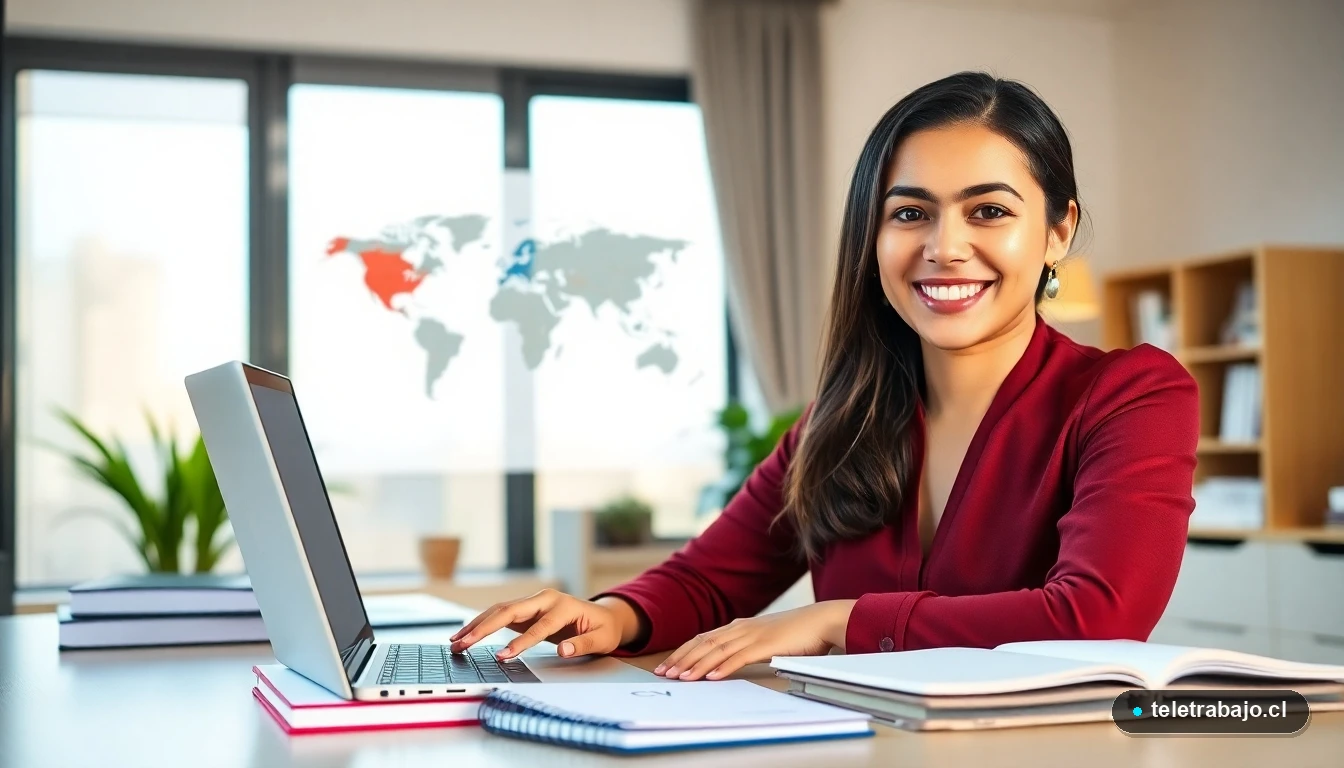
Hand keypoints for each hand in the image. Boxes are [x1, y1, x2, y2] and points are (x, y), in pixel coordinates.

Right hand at [449, 589, 638, 660]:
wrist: (602, 616)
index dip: (521, 642)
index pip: (539, 625)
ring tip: (457, 641)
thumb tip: (564, 650)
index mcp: (563, 605)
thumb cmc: (602, 628)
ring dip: (477, 625)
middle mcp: (545, 598)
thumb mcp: (601, 639)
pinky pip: (500, 615)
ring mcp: (533, 602)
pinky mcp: (525, 610)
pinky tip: (466, 634)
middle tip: (463, 644)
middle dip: (484, 628)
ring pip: (500, 610)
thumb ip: (583, 645)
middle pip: (510, 610)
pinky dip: (482, 624)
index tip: (504, 656)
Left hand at [655, 600, 855, 680]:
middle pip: (704, 643)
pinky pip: (740, 657)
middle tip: (664, 673)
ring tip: (680, 678)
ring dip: (696, 665)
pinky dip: (723, 667)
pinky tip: (711, 677)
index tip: (668, 664)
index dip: (684, 651)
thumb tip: (731, 662)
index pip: (704, 639)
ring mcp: (753, 635)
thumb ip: (749, 646)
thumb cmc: (797, 632)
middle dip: (682, 658)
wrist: (822, 619)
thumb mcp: (767, 638)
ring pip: (717, 651)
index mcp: (740, 626)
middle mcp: (742, 628)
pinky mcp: (766, 644)